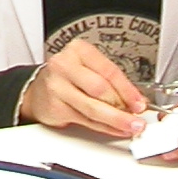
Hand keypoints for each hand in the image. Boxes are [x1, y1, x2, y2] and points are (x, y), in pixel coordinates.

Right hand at [17, 40, 147, 138]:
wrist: (38, 90)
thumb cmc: (68, 78)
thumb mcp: (88, 70)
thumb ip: (110, 82)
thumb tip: (136, 99)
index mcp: (78, 50)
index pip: (108, 70)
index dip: (127, 89)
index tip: (139, 102)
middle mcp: (64, 65)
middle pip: (100, 89)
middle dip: (122, 106)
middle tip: (136, 117)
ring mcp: (57, 86)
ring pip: (93, 107)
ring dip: (115, 120)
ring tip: (129, 125)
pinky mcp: (55, 107)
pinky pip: (85, 120)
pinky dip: (103, 127)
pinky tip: (112, 128)